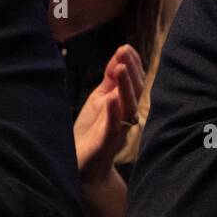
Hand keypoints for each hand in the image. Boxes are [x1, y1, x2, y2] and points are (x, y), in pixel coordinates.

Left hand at [74, 44, 144, 182]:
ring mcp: (117, 130)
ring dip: (124, 87)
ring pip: (126, 107)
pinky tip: (111, 99)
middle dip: (131, 71)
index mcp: (123, 106)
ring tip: (120, 68)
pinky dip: (113, 113)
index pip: (133, 83)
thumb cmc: (93, 132)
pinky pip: (113, 127)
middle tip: (125, 51)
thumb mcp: (100, 100)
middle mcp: (125, 117)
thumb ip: (110, 80)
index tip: (126, 47)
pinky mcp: (105, 144)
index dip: (132, 65)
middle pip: (133, 92)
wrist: (83, 168)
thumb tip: (120, 54)